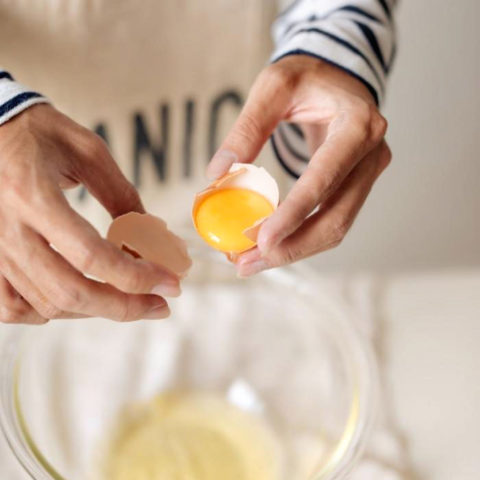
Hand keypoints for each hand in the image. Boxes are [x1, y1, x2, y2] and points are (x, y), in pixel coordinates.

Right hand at [0, 104, 179, 323]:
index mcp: (32, 196)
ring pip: (47, 305)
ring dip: (96, 310)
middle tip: (159, 305)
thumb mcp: (88, 153)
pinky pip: (12, 308)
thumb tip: (153, 237)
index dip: (138, 277)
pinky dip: (49, 313)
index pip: (92, 256)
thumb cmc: (37, 133)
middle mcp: (6, 230)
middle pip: (71, 292)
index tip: (171, 284)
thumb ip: (122, 196)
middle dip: (125, 307)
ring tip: (127, 299)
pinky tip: (76, 302)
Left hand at [207, 55, 390, 275]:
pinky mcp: (357, 187)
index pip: (325, 179)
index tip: (259, 240)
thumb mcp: (273, 86)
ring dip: (293, 250)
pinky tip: (270, 246)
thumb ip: (247, 128)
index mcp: (357, 125)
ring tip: (250, 262)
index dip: (293, 214)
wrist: (338, 77)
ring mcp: (368, 174)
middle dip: (290, 246)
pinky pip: (331, 221)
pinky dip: (300, 238)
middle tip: (246, 263)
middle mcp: (371, 155)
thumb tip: (216, 174)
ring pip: (336, 228)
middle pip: (336, 218)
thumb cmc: (308, 76)